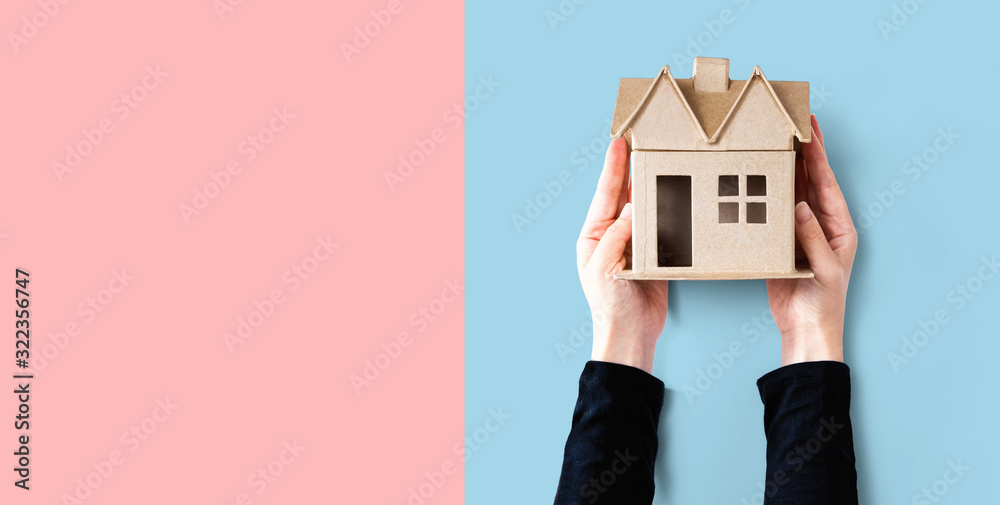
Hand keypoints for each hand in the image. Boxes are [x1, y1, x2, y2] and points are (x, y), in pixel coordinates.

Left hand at [576, 138, 668, 373]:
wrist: (631, 335)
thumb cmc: (610, 306)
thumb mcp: (605, 268)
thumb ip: (617, 237)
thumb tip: (630, 210)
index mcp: (593, 236)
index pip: (604, 195)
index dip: (612, 168)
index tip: (619, 143)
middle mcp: (612, 236)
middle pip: (624, 196)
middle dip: (632, 171)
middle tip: (643, 143)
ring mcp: (634, 245)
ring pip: (645, 209)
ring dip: (654, 189)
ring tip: (662, 164)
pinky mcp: (654, 255)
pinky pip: (662, 228)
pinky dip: (670, 213)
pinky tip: (678, 198)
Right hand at [766, 115, 858, 365]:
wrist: (806, 330)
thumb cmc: (824, 303)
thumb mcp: (824, 269)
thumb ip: (812, 238)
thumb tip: (800, 206)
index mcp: (839, 227)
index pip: (827, 183)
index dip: (818, 155)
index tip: (811, 129)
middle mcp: (821, 225)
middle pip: (811, 181)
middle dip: (804, 152)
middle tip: (794, 123)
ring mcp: (800, 233)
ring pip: (792, 193)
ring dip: (785, 169)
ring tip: (776, 143)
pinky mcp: (782, 244)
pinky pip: (774, 213)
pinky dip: (768, 195)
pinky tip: (760, 179)